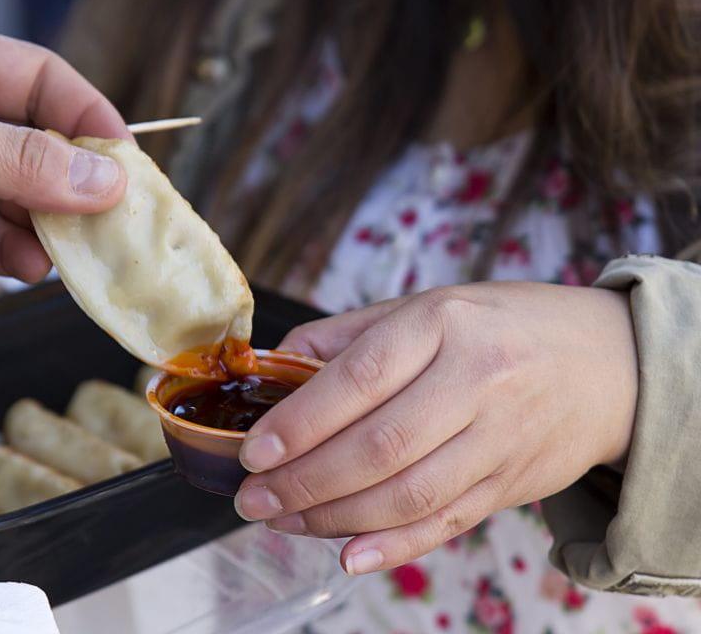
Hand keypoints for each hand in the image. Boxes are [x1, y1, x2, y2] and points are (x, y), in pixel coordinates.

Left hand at [0, 22, 129, 320]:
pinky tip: (33, 265)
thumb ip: (13, 158)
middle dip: (75, 176)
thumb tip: (101, 178)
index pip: (35, 79)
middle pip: (35, 141)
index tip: (125, 155)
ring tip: (79, 246)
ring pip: (20, 197)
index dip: (85, 113)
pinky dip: (18, 254)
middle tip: (115, 211)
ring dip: (51, 222)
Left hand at [234, 282, 637, 574]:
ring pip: (408, 494)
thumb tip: (274, 366)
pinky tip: (348, 556)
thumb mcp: (428, 306)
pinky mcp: (512, 485)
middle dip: (305, 481)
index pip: (360, 378)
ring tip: (283, 520)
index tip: (254, 451)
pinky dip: (394, 547)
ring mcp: (499, 439)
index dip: (300, 421)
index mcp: (444, 324)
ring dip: (335, 518)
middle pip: (379, 446)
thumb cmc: (501, 326)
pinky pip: (446, 523)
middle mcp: (477, 381)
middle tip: (254, 497)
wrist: (609, 363)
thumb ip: (349, 336)